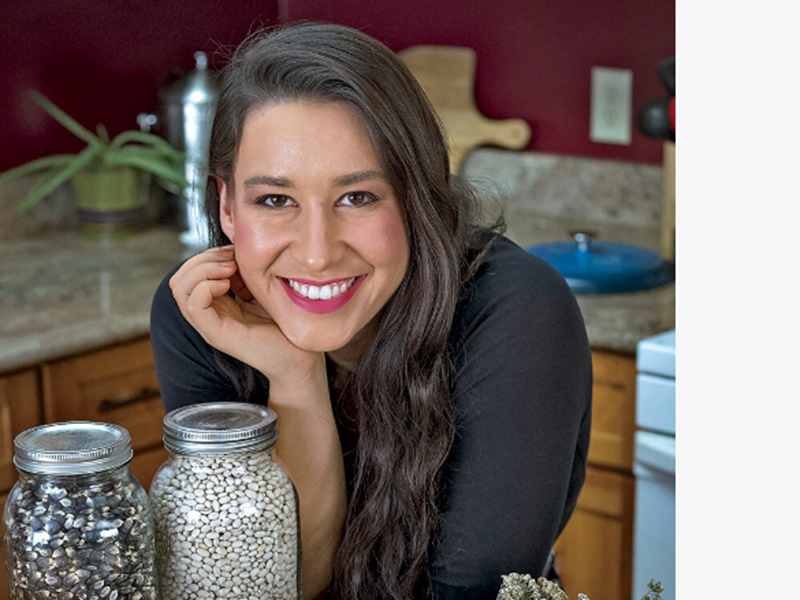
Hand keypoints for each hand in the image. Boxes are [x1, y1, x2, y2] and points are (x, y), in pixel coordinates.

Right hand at [169, 245, 324, 388]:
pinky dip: (206, 287)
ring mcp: (210, 326)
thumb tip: (232, 249)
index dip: (207, 255)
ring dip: (202, 270)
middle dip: (202, 259)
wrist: (300, 359)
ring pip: (180, 290)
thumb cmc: (285, 325)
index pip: (188, 273)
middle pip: (179, 279)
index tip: (234, 251)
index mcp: (217, 304)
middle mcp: (209, 315)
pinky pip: (194, 306)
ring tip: (229, 270)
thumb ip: (244, 273)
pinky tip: (228, 285)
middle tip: (231, 259)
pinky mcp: (218, 335)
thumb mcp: (261, 290)